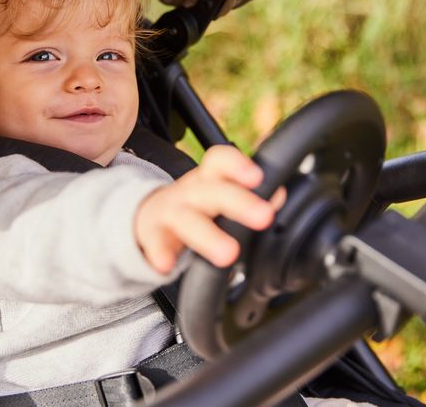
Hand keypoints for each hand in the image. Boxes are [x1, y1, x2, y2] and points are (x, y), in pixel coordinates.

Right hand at [135, 145, 285, 273]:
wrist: (148, 216)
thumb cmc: (195, 206)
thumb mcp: (219, 196)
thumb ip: (249, 196)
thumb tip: (278, 195)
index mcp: (208, 179)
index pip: (220, 161)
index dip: (237, 165)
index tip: (257, 177)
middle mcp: (189, 191)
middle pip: (211, 190)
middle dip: (238, 201)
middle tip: (264, 216)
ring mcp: (169, 212)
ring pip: (187, 220)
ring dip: (208, 236)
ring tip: (228, 254)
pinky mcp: (152, 236)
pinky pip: (155, 244)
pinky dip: (160, 253)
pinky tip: (166, 264)